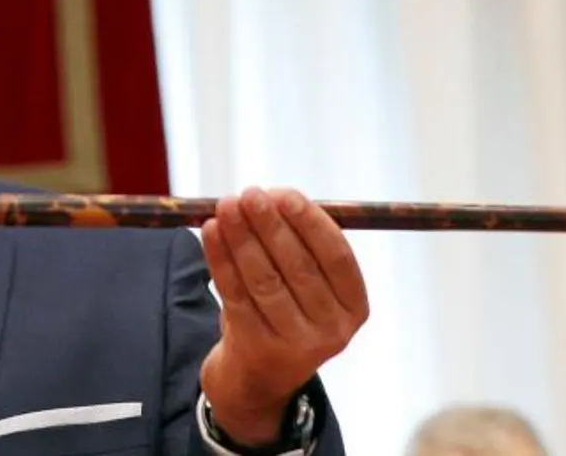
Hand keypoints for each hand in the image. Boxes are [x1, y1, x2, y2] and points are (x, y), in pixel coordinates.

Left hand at [198, 187, 367, 445]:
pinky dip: (220, 258)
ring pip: (264, 280)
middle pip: (299, 268)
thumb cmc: (287, 307)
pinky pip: (234, 294)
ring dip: (242, 238)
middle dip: (270, 225)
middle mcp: (332, 329)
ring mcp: (295, 344)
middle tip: (249, 193)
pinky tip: (210, 231)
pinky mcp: (256, 347)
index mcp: (354, 305)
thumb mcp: (308, 283)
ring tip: (225, 206)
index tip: (285, 195)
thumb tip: (271, 195)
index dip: (311, 224)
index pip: (338, 258)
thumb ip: (298, 240)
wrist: (259, 373)